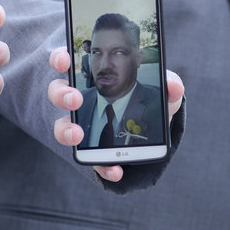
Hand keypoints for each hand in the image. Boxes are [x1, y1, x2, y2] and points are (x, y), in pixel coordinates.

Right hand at [46, 46, 184, 182]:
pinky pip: (90, 160)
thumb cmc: (145, 101)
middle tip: (75, 100)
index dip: (60, 59)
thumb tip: (172, 85)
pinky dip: (102, 167)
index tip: (64, 61)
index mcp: (89, 77)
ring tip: (78, 134)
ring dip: (66, 130)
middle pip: (57, 93)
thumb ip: (168, 84)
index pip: (65, 62)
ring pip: (61, 126)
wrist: (148, 132)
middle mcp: (77, 100)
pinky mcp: (90, 151)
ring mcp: (79, 125)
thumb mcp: (159, 90)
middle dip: (62, 95)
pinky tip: (116, 170)